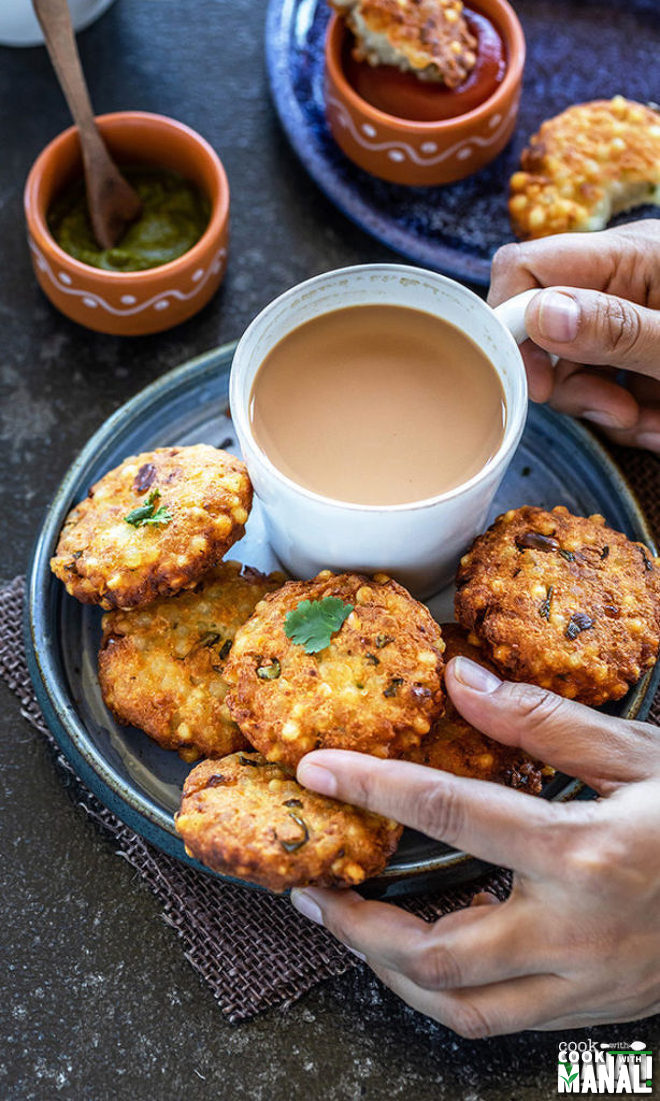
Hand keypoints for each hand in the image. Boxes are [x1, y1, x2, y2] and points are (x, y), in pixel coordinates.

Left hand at [290, 656, 659, 1036]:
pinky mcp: (595, 1010)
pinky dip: (445, 992)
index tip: (318, 771)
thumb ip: (540, 721)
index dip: (371, 787)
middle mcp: (574, 933)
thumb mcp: (637, 754)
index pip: (448, 814)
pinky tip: (427, 953)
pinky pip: (499, 1021)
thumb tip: (460, 680)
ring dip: (389, 970)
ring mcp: (585, 985)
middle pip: (432, 953)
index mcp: (581, 854)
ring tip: (351, 925)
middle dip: (357, 923)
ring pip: (458, 1010)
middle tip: (314, 886)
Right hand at [488, 221, 659, 451]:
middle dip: (569, 384)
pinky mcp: (636, 360)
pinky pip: (602, 393)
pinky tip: (659, 425)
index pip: (527, 267)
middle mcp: (619, 285)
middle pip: (542, 332)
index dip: (511, 323)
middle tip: (616, 412)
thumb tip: (538, 315)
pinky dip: (626, 421)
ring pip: (569, 372)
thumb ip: (616, 329)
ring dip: (602, 412)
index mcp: (629, 257)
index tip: (534, 381)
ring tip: (650, 424)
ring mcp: (627, 323)